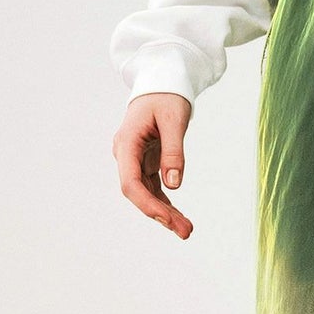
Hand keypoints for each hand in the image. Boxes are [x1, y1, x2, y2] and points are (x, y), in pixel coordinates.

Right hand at [112, 93, 193, 238]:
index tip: (167, 220)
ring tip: (186, 230)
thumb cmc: (166, 96)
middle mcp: (126, 154)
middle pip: (138, 193)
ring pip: (147, 194)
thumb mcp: (174, 120)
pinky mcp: (146, 162)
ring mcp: (135, 160)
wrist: (162, 81)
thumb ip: (174, 151)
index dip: (147, 205)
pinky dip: (166, 203)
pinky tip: (179, 218)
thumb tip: (174, 184)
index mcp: (127, 142)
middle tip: (186, 232)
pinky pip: (154, 188)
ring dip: (165, 213)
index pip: (131, 182)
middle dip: (160, 214)